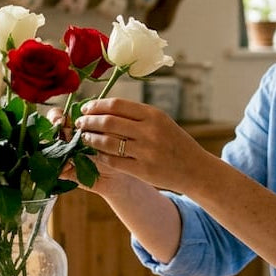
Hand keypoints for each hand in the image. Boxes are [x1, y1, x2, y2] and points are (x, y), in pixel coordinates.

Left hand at [75, 98, 209, 193]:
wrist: (194, 169)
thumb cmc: (175, 142)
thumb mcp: (161, 121)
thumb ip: (137, 115)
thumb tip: (105, 108)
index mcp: (153, 115)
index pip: (117, 104)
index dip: (96, 106)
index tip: (86, 108)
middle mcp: (149, 131)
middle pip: (109, 122)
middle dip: (89, 122)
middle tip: (80, 123)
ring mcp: (146, 152)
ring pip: (107, 142)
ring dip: (91, 139)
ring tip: (84, 137)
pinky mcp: (142, 170)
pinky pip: (113, 161)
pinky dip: (100, 156)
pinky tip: (95, 153)